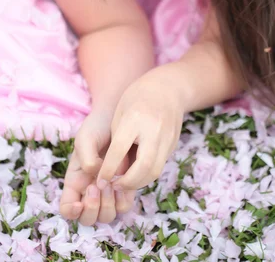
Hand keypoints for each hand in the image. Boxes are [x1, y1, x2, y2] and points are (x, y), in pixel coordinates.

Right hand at [59, 109, 136, 224]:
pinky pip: (124, 206)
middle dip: (92, 209)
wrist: (118, 116)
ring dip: (108, 206)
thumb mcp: (86, 138)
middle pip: (88, 219)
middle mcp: (90, 190)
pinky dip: (123, 200)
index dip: (71, 212)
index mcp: (75, 181)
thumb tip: (95, 176)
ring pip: (106, 216)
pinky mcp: (125, 186)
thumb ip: (86, 157)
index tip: (79, 202)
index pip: (67, 208)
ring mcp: (108, 191)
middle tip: (97, 187)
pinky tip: (123, 183)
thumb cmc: (97, 127)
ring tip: (111, 183)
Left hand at [96, 69, 184, 192]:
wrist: (167, 87)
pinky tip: (136, 176)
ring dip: (138, 183)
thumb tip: (114, 170)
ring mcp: (167, 138)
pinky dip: (147, 175)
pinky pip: (160, 166)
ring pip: (155, 171)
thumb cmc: (137, 97)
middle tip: (114, 186)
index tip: (101, 180)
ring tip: (124, 184)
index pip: (119, 150)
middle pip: (143, 166)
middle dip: (127, 182)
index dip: (108, 169)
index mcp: (134, 119)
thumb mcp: (120, 113)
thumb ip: (117, 140)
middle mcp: (153, 130)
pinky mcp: (173, 144)